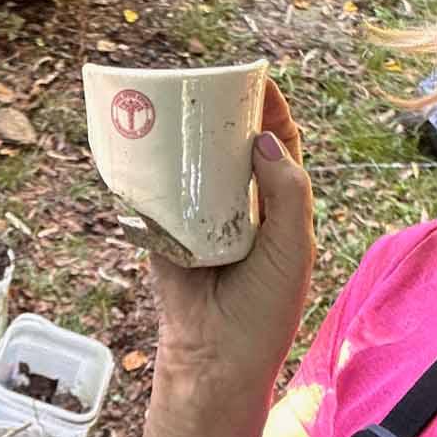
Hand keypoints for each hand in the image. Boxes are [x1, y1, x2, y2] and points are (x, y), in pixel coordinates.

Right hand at [149, 78, 314, 382]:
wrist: (216, 356)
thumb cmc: (265, 309)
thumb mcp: (293, 248)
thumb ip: (288, 193)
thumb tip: (264, 138)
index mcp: (278, 207)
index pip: (278, 146)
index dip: (271, 110)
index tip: (258, 80)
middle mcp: (240, 206)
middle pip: (231, 146)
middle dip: (222, 114)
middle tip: (208, 84)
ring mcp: (200, 216)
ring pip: (192, 166)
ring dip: (185, 137)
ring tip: (175, 103)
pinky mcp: (164, 231)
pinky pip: (156, 193)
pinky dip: (150, 170)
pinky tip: (144, 142)